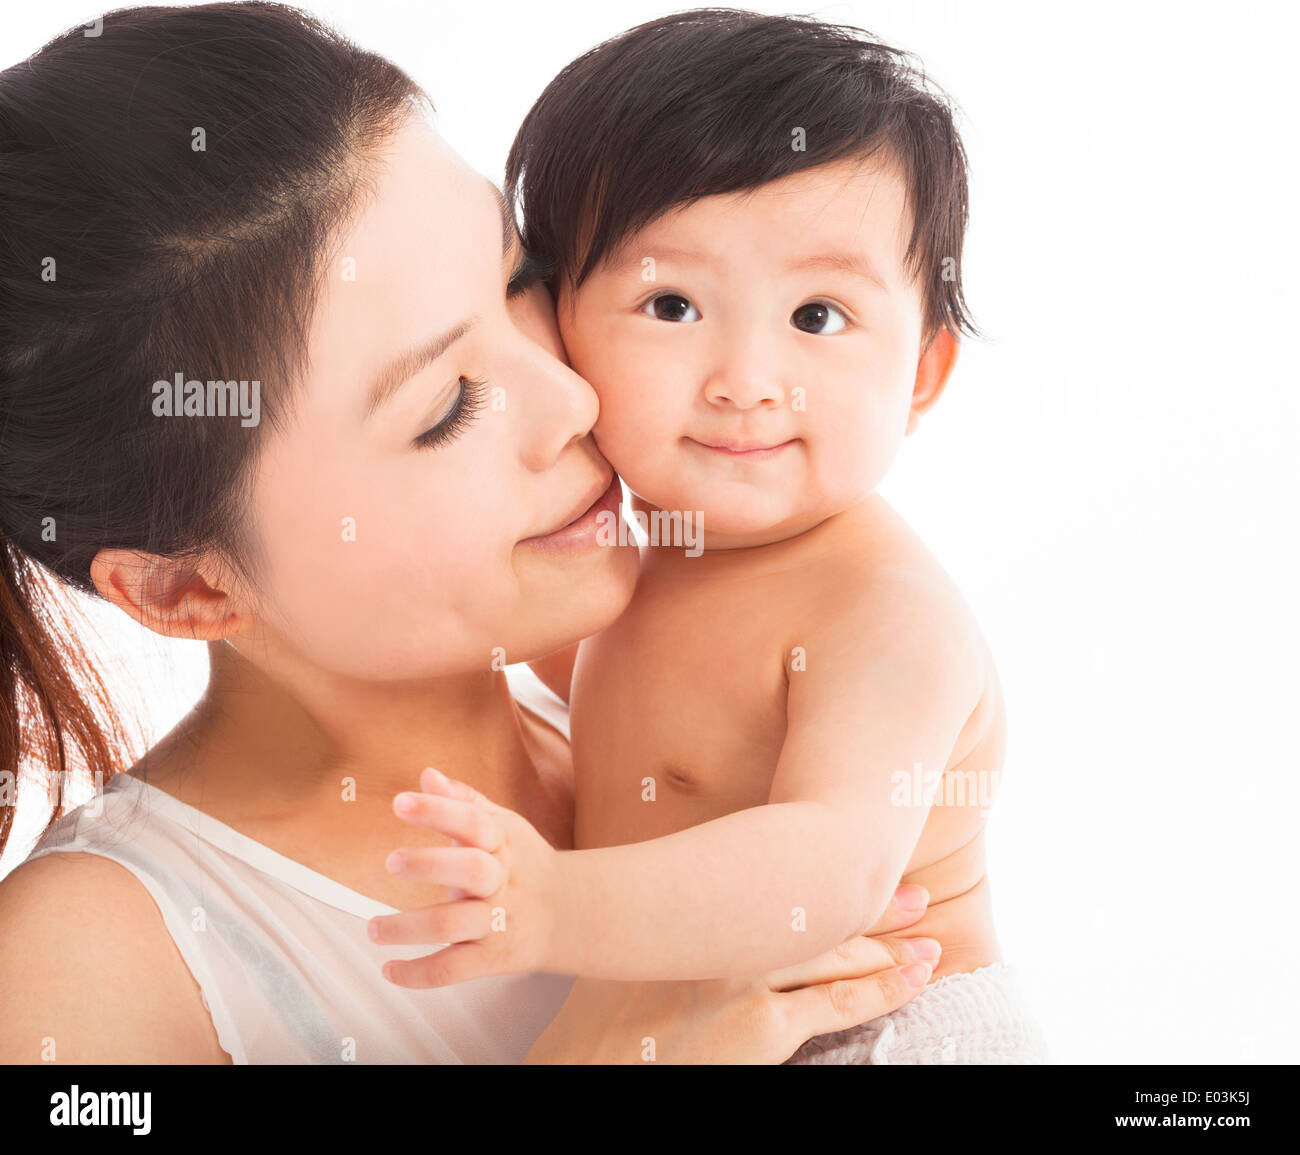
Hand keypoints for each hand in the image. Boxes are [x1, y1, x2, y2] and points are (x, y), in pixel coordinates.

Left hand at [369, 768, 558, 986]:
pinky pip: (452, 969)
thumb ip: (465, 802)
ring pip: (451, 924)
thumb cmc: (524, 862)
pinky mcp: (492, 957)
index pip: (472, 821)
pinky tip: (389, 969)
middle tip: (391, 861)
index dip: (437, 809)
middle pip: (470, 869)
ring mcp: (496, 921)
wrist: (571, 914)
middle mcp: (500, 880)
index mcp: (502, 843)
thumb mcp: (504, 826)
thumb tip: (427, 775)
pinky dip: (417, 974)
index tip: (400, 801)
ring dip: (407, 927)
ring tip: (373, 928)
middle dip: (429, 863)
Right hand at [524, 884, 939, 1063]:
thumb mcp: (630, 954)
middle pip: (814, 910)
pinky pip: (840, 1003)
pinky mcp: (761, 1023)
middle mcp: (723, 927)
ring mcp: (744, 972)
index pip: (770, 882)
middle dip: (871, 905)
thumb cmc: (597, 1024)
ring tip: (927, 935)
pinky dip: (884, 989)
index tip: (851, 860)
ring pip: (835, 952)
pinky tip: (914, 979)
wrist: (585, 1069)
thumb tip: (700, 917)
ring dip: (889, 945)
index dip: (818, 873)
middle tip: (913, 891)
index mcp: (693, 907)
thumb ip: (673, 928)